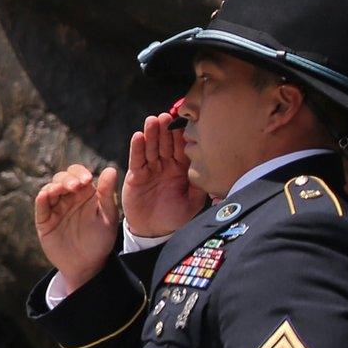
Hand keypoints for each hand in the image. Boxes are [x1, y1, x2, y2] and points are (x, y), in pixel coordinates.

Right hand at [34, 163, 118, 293]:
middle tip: (76, 186)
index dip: (80, 173)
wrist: (87, 265)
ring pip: (50, 188)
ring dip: (55, 186)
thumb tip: (110, 169)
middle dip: (67, 179)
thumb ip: (107, 194)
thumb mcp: (107, 216)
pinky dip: (42, 198)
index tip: (87, 180)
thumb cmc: (100, 240)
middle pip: (62, 178)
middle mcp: (68, 198)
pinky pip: (41, 206)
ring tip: (61, 190)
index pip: (78, 175)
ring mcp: (55, 208)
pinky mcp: (44, 220)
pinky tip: (47, 195)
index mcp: (84, 194)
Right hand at [122, 111, 206, 237]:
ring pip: (151, 148)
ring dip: (151, 134)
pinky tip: (138, 136)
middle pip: (166, 144)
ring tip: (152, 120)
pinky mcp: (136, 175)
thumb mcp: (194, 201)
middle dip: (165, 130)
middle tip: (167, 116)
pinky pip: (137, 159)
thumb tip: (212, 169)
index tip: (185, 122)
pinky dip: (137, 148)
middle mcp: (166, 165)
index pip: (182, 148)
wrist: (154, 231)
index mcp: (181, 169)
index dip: (182, 136)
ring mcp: (150, 169)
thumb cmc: (176, 216)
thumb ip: (200, 185)